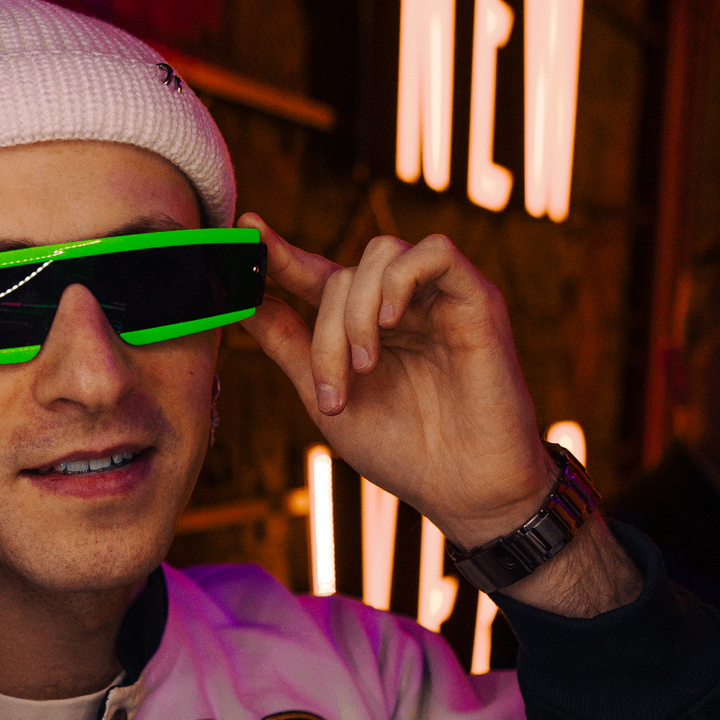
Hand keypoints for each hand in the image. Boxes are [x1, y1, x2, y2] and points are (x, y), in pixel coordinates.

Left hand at [241, 216, 553, 550]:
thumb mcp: (328, 400)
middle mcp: (399, 306)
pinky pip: (436, 252)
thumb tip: (242, 302)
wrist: (463, 489)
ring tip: (366, 366)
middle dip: (326, 332)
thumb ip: (289, 347)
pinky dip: (402, 279)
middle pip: (342, 274)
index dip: (279, 254)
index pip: (315, 276)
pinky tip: (390, 322)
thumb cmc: (403, 451)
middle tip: (334, 390)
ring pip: (382, 254)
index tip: (244, 230)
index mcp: (363, 328)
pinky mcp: (477, 299)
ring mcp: (438, 299)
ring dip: (357, 309)